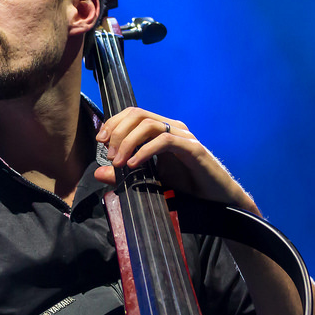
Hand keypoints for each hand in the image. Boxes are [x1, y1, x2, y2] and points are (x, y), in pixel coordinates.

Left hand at [94, 107, 257, 213]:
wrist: (216, 201)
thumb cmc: (185, 188)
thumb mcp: (148, 180)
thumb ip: (124, 175)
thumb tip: (98, 172)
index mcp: (162, 130)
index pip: (133, 114)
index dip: (114, 123)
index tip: (100, 141)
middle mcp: (173, 128)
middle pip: (138, 115)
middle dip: (117, 132)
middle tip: (108, 155)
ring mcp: (183, 136)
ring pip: (149, 125)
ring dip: (128, 142)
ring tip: (118, 163)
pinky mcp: (192, 149)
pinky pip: (165, 141)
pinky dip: (145, 151)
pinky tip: (134, 165)